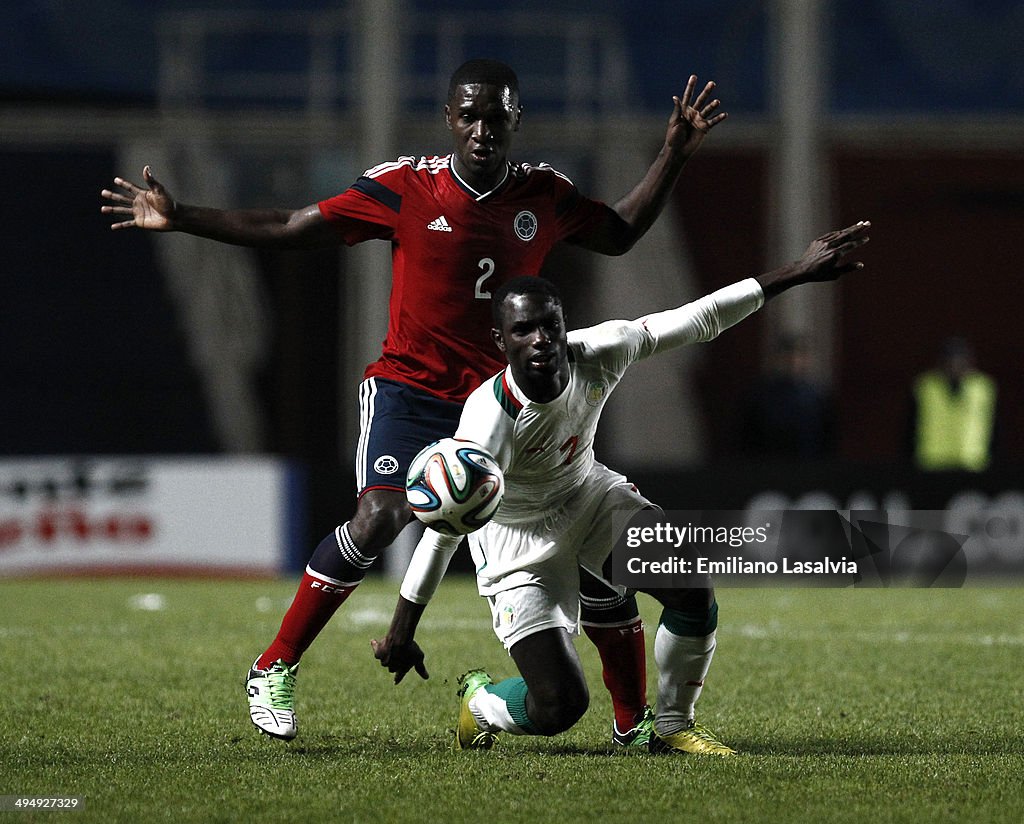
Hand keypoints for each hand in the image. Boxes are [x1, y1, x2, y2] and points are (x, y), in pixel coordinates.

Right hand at [101, 166, 175, 230]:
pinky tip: (113, 227)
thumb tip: (146, 168)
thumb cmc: (169, 203)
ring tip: (102, 209)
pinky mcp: (140, 222)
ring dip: (112, 210)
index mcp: (143, 194)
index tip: (115, 179)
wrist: (175, 217)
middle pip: (122, 198)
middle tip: (103, 192)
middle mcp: (139, 203)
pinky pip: (128, 224)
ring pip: (122, 210)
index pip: (130, 187)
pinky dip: (120, 225)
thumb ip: (151, 180)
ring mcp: (138, 213)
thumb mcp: (159, 190)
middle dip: (112, 196)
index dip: (123, 184)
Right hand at [370, 637, 428, 683]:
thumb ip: (421, 668)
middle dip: (394, 663)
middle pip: (392, 668)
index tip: (395, 682)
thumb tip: (426, 678)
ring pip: (384, 660)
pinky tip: (373, 641)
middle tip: (398, 655)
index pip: (400, 676)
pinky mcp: (378, 653)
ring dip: (386, 655)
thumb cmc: (411, 648)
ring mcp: (384, 661)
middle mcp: (391, 667)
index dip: (398, 678)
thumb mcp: (418, 658)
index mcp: (401, 670)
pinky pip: (376, 650)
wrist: (400, 639)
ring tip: (390, 647)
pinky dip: (375, 646)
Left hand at [666, 75, 727, 157]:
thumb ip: (677, 110)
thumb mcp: (674, 122)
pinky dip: (718, 118)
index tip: (694, 76)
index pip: (688, 96)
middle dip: (706, 92)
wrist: (677, 151)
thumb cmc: (672, 137)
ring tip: (717, 101)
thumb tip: (676, 97)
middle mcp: (692, 113)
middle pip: (701, 100)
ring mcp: (699, 120)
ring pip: (708, 110)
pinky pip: (713, 122)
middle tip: (712, 83)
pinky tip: (724, 114)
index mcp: (683, 111)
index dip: (691, 86)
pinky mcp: (704, 128)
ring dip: (713, 106)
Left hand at [756, 221, 870, 297]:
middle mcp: (830, 246)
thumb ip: (848, 268)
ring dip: (850, 228)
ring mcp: (823, 242)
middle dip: (858, 229)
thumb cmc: (819, 274)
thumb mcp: (835, 274)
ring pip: (839, 233)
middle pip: (847, 235)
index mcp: (835, 254)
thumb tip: (861, 264)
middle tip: (868, 223)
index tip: (867, 238)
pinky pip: (831, 234)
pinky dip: (839, 232)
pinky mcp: (818, 240)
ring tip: (860, 224)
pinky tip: (845, 230)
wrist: (801, 270)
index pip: (851, 245)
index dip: (859, 241)